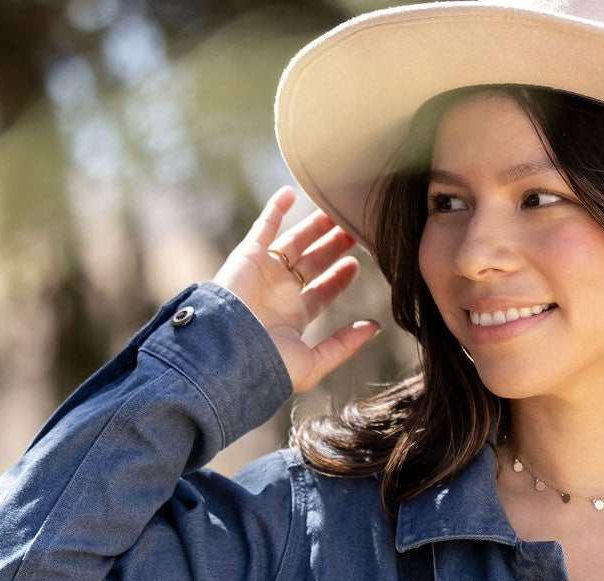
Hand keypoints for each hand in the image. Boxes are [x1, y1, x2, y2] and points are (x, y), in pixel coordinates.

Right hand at [212, 185, 381, 393]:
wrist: (228, 350)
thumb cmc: (268, 364)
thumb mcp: (314, 363)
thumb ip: (345, 345)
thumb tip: (375, 328)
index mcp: (294, 317)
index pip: (322, 292)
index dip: (339, 278)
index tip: (357, 263)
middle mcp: (280, 293)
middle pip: (312, 263)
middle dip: (332, 247)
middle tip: (355, 230)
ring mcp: (264, 272)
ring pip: (295, 242)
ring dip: (314, 226)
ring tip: (336, 211)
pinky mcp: (249, 255)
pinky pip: (263, 226)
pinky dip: (276, 208)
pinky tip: (292, 193)